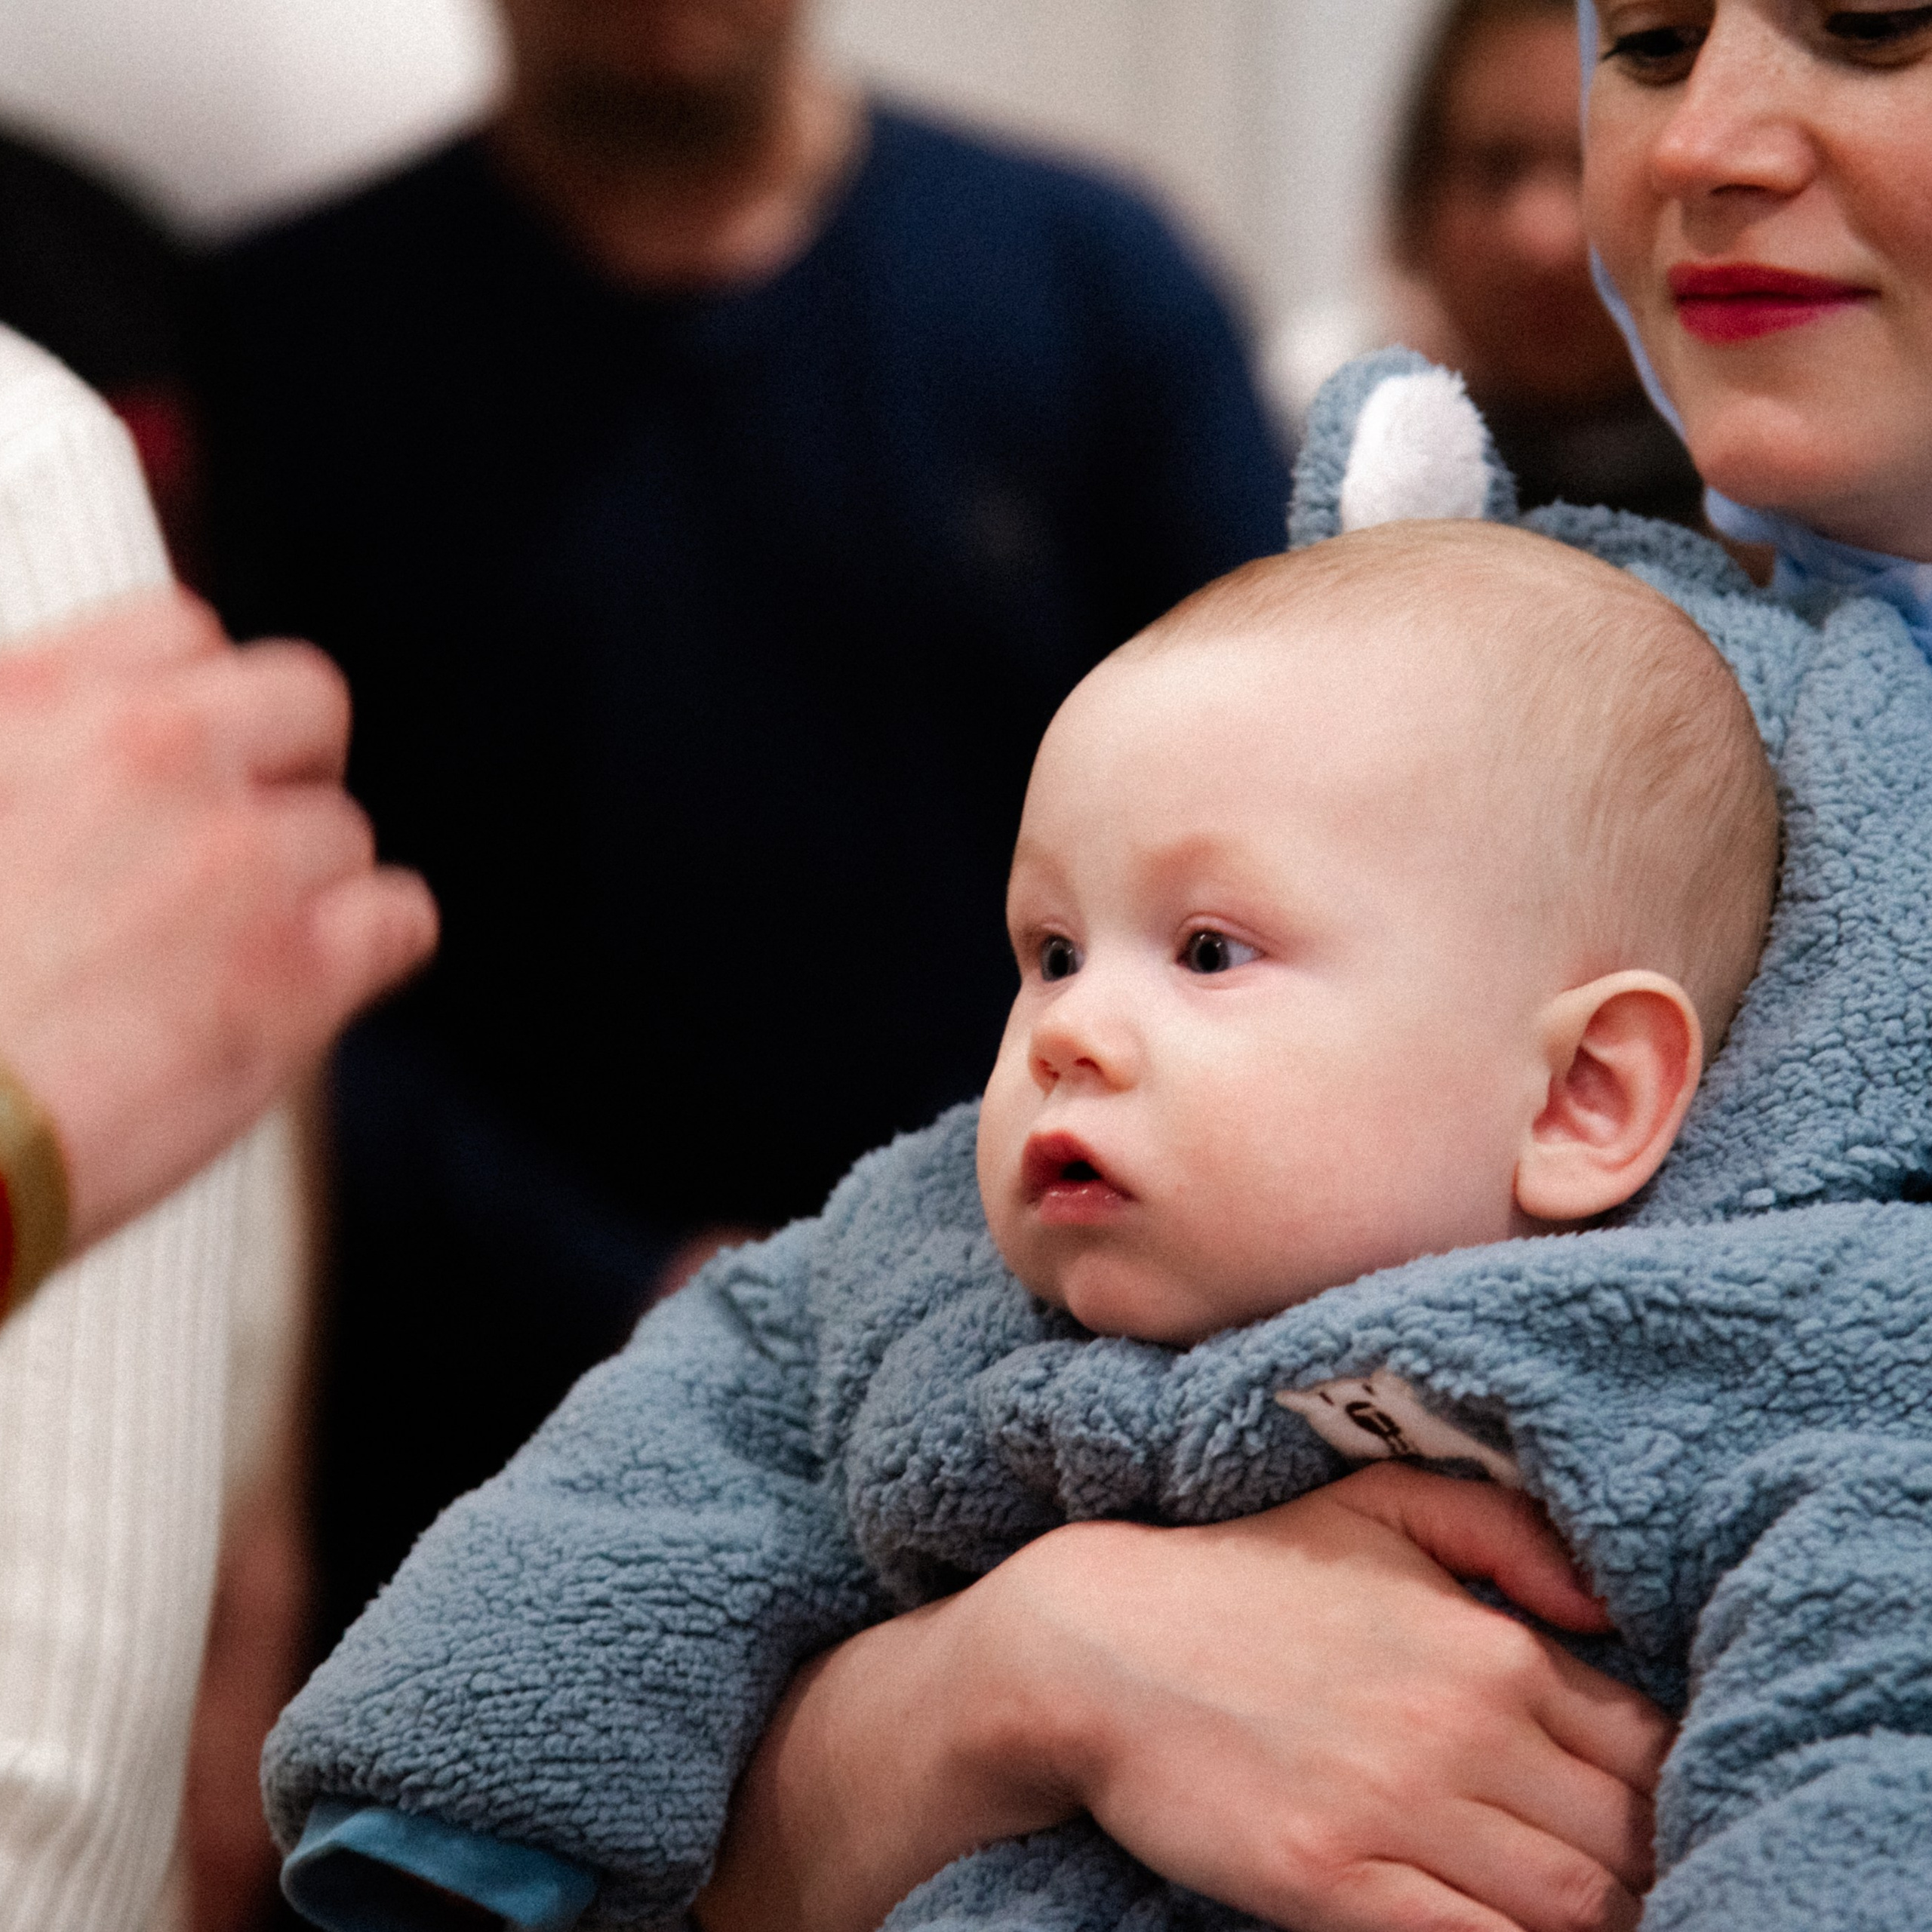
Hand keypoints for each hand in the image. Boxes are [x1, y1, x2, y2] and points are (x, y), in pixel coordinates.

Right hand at [0, 588, 435, 1247]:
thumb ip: (27, 765)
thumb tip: (72, 795)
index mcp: (28, 702)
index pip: (183, 633)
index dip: (206, 705)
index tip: (196, 764)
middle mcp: (141, 753)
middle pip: (304, 703)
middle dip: (288, 771)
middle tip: (239, 852)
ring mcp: (231, 855)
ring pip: (341, 831)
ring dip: (304, 890)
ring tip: (216, 965)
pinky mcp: (296, 969)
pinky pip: (400, 920)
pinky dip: (364, 957)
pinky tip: (297, 995)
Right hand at [698, 1465, 1670, 1931]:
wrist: (1101, 1645)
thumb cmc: (1247, 1578)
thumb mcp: (1375, 1506)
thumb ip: (1503, 1531)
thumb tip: (1608, 1607)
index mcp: (1487, 1645)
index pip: (1649, 1747)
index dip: (1672, 1793)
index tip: (1650, 1810)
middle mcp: (1462, 1729)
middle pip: (1628, 1840)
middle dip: (1645, 1866)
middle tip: (1630, 1874)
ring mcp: (1399, 1814)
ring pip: (1574, 1908)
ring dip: (1601, 1915)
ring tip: (1589, 1910)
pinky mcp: (1337, 1888)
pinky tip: (1513, 1929)